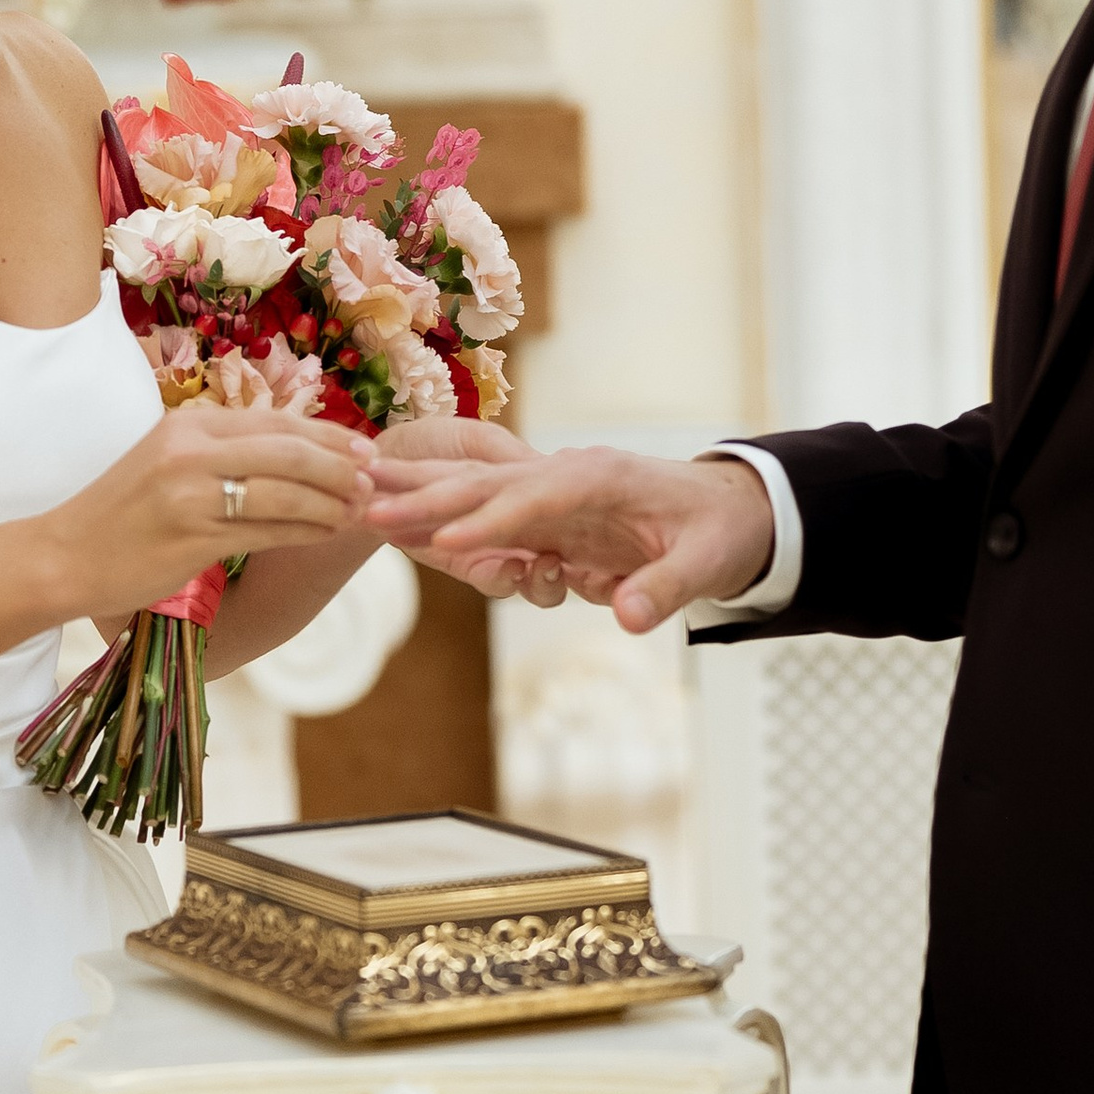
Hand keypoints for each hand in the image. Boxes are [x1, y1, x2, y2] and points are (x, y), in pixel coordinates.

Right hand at [43, 404, 373, 623]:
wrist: (63, 555)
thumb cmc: (121, 512)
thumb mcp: (166, 460)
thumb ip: (221, 450)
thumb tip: (294, 450)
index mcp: (187, 424)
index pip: (275, 420)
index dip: (327, 435)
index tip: (363, 448)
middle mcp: (190, 451)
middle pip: (289, 450)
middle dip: (340, 466)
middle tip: (373, 480)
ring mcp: (190, 494)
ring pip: (285, 493)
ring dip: (331, 503)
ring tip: (356, 511)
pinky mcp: (192, 538)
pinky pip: (266, 532)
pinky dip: (305, 531)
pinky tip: (325, 533)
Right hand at [363, 446, 776, 632]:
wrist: (734, 506)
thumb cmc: (722, 530)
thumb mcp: (707, 562)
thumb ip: (664, 588)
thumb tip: (625, 619)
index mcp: (600, 477)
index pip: (534, 498)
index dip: (491, 521)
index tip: (449, 543)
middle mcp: (565, 475)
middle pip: (484, 486)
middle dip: (427, 500)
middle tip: (369, 514)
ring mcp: (550, 490)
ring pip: (472, 495)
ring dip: (418, 502)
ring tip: (359, 511)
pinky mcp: (544, 511)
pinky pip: (483, 515)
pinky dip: (437, 516)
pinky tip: (393, 523)